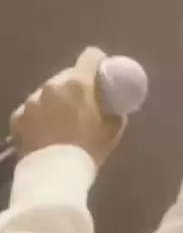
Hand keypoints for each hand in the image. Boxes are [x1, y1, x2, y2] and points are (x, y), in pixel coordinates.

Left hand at [10, 47, 126, 166]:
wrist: (54, 177)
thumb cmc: (89, 149)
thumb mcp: (114, 128)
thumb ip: (114, 109)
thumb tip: (114, 103)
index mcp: (79, 84)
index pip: (91, 55)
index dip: (99, 60)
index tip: (103, 70)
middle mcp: (53, 85)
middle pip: (68, 74)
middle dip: (77, 83)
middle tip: (84, 100)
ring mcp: (31, 100)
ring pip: (49, 91)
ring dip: (57, 99)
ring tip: (63, 119)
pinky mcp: (17, 116)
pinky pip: (33, 107)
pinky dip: (40, 114)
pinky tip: (46, 129)